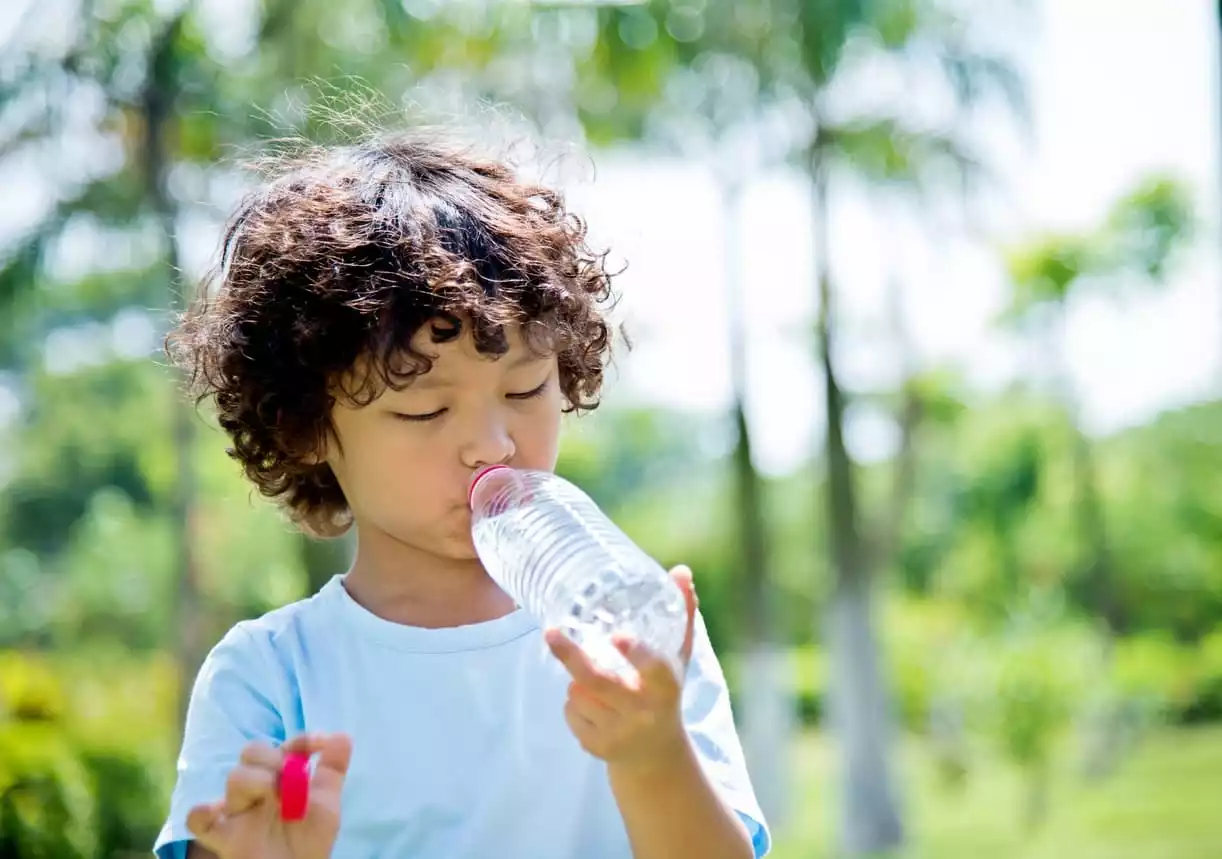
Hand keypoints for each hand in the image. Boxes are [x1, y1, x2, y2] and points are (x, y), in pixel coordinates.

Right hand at [186, 733, 351, 858]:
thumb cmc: (310, 843)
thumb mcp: (327, 805)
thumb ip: (333, 770)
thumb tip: (342, 735)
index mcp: (283, 779)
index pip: (285, 747)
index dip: (301, 741)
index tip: (317, 746)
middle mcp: (258, 790)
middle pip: (253, 752)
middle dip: (272, 758)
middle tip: (288, 781)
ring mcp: (239, 811)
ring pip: (234, 777)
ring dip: (255, 780)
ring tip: (272, 797)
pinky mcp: (223, 836)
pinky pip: (198, 820)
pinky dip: (201, 813)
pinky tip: (218, 813)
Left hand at [546, 566, 697, 774]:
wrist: (657, 756)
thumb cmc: (665, 692)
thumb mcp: (678, 659)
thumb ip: (680, 616)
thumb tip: (681, 571)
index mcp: (666, 688)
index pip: (654, 669)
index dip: (636, 653)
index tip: (618, 637)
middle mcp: (643, 713)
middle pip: (599, 681)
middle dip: (572, 656)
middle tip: (551, 632)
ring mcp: (618, 734)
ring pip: (578, 692)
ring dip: (578, 680)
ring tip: (601, 683)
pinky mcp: (596, 748)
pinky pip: (569, 712)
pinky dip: (574, 704)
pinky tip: (595, 709)